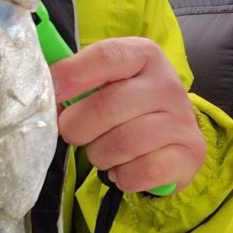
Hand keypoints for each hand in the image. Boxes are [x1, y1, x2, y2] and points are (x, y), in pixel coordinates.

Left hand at [50, 38, 206, 195]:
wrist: (172, 141)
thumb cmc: (128, 109)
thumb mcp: (106, 84)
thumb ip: (76, 81)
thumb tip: (42, 89)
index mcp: (144, 55)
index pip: (106, 56)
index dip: (72, 75)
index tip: (51, 94)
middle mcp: (168, 84)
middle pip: (108, 106)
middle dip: (78, 128)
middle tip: (73, 134)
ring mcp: (182, 120)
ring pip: (123, 143)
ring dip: (100, 155)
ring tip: (102, 153)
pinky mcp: (190, 154)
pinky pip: (141, 172)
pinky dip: (123, 177)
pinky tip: (124, 169)